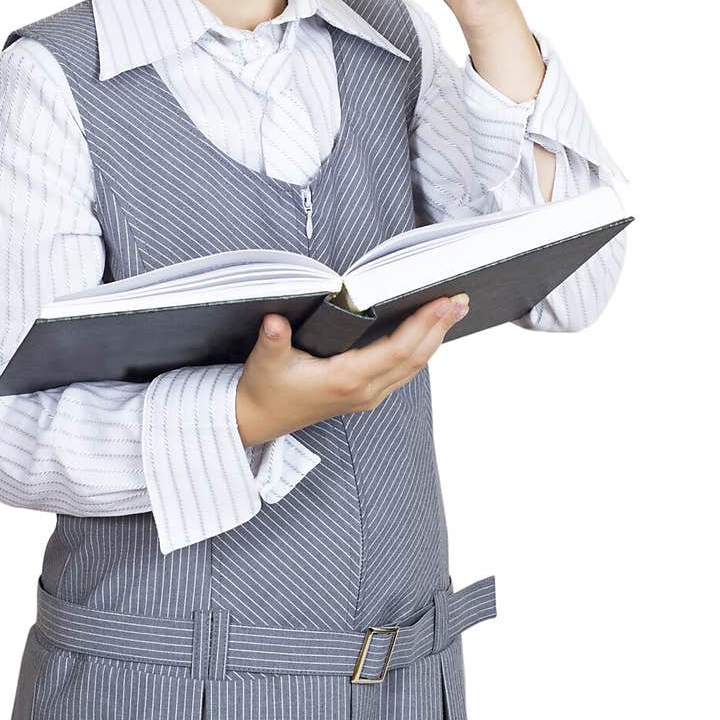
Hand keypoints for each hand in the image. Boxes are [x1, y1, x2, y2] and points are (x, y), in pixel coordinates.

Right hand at [235, 294, 469, 446]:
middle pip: (415, 358)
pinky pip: (403, 372)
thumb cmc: (264, 387)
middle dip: (440, 327)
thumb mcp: (265, 360)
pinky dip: (420, 349)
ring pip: (413, 366)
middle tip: (461, 299)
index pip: (397, 350)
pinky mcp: (365, 396)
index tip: (442, 302)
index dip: (423, 325)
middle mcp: (364, 391)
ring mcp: (368, 396)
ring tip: (453, 311)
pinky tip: (428, 333)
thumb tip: (275, 321)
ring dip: (435, 338)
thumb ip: (272, 339)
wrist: (258, 420)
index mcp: (345, 379)